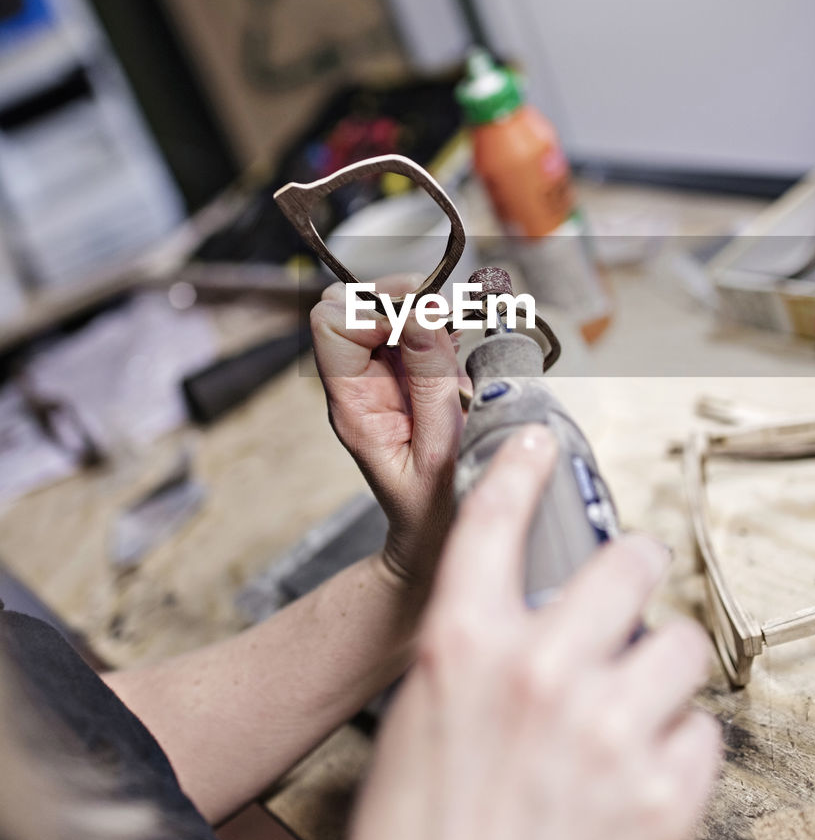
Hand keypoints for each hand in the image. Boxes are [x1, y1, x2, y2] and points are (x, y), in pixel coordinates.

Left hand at [311, 275, 463, 591]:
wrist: (432, 540)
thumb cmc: (434, 510)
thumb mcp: (441, 450)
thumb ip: (431, 381)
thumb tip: (422, 315)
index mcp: (352, 405)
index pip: (331, 323)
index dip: (374, 308)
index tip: (421, 317)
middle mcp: (355, 386)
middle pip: (349, 306)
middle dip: (397, 299)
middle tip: (443, 317)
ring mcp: (375, 380)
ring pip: (379, 313)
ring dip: (420, 313)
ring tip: (456, 338)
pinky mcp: (400, 379)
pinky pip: (407, 332)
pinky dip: (434, 328)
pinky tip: (457, 351)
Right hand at [339, 427, 720, 839]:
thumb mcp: (420, 723)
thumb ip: (475, 658)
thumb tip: (525, 622)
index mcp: (462, 649)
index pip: (495, 521)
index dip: (519, 471)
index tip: (537, 450)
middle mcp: (540, 673)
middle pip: (625, 561)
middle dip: (629, 569)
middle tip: (625, 586)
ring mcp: (608, 732)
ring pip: (676, 644)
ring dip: (656, 664)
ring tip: (630, 700)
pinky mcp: (661, 796)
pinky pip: (700, 731)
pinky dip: (676, 744)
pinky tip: (637, 768)